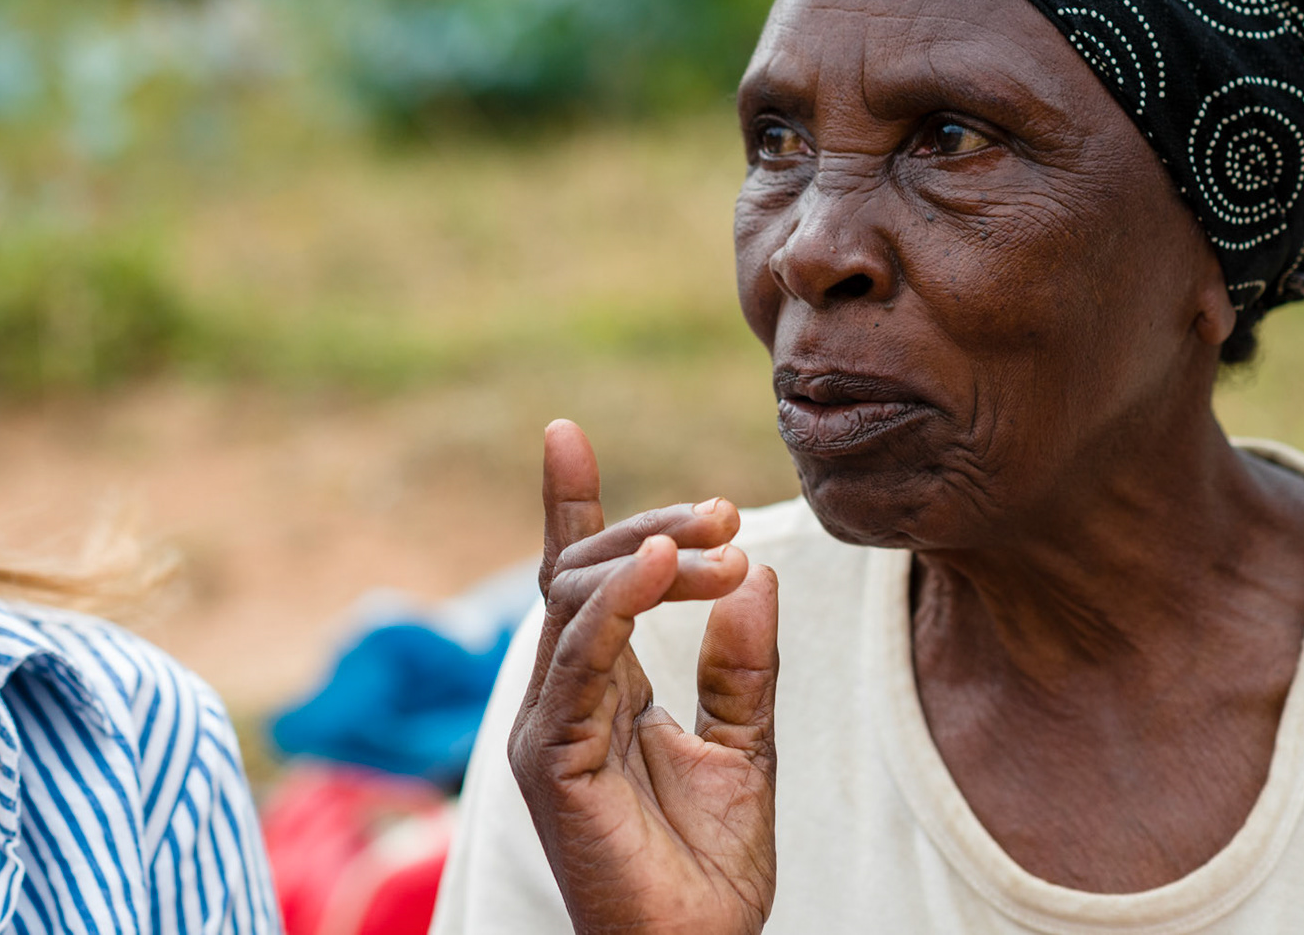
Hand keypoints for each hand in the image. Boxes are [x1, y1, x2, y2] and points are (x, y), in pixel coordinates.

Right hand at [509, 419, 778, 934]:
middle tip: (724, 515)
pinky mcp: (554, 757)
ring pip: (576, 601)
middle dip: (650, 530)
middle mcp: (562, 697)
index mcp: (600, 690)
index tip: (563, 432)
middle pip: (582, 576)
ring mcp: (549, 725)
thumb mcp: (744, 748)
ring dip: (648, 555)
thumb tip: (754, 574)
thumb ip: (743, 666)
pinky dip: (616, 604)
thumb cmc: (706, 870)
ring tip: (714, 539)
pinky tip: (659, 567)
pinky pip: (580, 660)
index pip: (580, 580)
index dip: (571, 505)